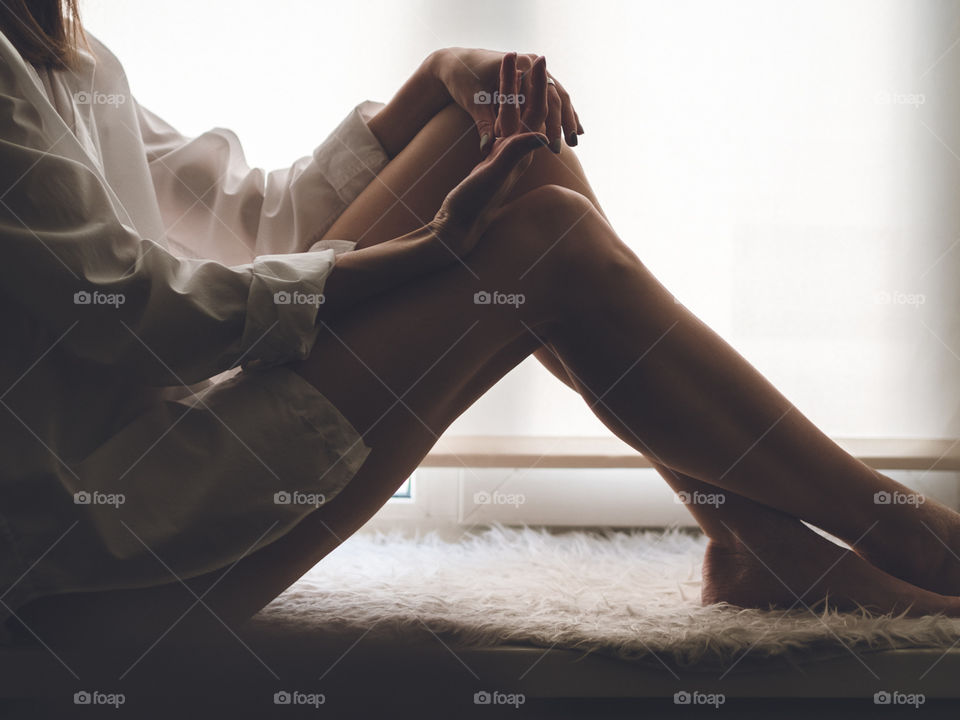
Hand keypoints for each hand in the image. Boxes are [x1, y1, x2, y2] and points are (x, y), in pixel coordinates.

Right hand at [428, 55, 551, 257]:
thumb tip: (544, 135)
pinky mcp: (491, 160)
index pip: (535, 111)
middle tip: (530, 55)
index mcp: (521, 152)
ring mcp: (505, 156)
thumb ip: (517, 154)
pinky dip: (500, 108)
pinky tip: (498, 99)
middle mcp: (517, 153)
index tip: (538, 60)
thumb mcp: (495, 175)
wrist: (458, 227)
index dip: (537, 85)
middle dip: (528, 82)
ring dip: (513, 92)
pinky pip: (501, 128)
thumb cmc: (474, 204)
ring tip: (511, 67)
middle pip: (527, 110)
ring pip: (513, 116)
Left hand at [430, 47, 582, 154]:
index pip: (543, 97)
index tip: (552, 145)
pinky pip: (552, 95)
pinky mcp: (531, 76)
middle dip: (564, 121)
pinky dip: (562, 110)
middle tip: (570, 145)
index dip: (550, 123)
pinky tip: (572, 126)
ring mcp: (533, 69)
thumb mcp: (473, 102)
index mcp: (520, 66)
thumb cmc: (463, 80)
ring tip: (577, 139)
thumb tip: (486, 148)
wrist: (458, 61)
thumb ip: (483, 124)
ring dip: (568, 117)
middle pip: (556, 95)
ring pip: (558, 95)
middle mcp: (530, 64)